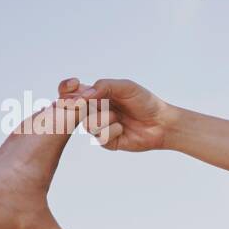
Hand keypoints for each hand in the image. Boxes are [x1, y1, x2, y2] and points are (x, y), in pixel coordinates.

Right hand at [56, 77, 177, 150]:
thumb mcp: (126, 87)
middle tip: (95, 103)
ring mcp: (100, 127)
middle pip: (74, 109)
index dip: (66, 90)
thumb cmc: (145, 102)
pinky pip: (99, 136)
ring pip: (87, 124)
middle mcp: (95, 111)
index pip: (71, 92)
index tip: (73, 86)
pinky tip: (122, 128)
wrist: (162, 122)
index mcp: (96, 96)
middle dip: (82, 106)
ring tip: (118, 117)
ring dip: (104, 118)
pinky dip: (111, 130)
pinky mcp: (107, 142)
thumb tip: (84, 94)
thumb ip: (104, 86)